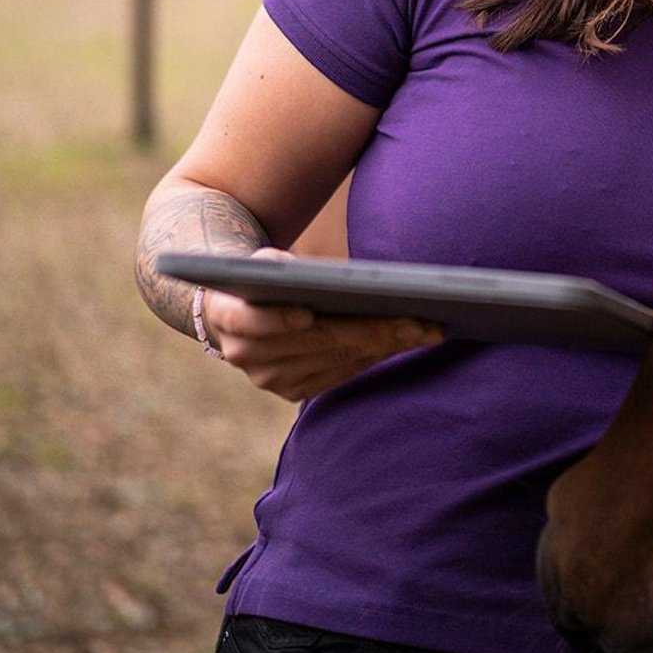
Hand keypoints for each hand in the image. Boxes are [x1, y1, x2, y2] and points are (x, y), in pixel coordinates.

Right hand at [201, 248, 443, 400]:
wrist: (240, 305)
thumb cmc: (264, 274)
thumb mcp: (264, 261)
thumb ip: (278, 267)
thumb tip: (314, 275)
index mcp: (227, 316)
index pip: (252, 320)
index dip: (278, 319)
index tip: (309, 314)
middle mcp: (245, 356)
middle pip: (315, 342)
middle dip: (370, 330)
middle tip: (418, 321)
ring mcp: (269, 378)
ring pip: (336, 360)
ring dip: (385, 345)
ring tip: (425, 330)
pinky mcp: (291, 391)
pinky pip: (340, 374)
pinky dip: (374, 356)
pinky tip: (405, 342)